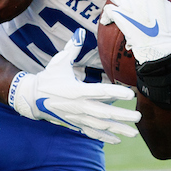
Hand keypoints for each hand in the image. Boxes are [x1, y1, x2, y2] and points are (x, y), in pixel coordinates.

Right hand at [9, 30, 140, 142]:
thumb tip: (80, 31)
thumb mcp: (59, 62)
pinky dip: (105, 137)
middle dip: (122, 116)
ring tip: (134, 133)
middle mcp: (78, 106)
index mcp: (76, 90)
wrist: (32, 99)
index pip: (99, 92)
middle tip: (139, 116)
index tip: (131, 95)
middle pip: (104, 113)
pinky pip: (92, 132)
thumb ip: (72, 48)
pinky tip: (118, 139)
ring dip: (118, 129)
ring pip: (100, 125)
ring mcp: (77, 117)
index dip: (116, 93)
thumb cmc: (48, 78)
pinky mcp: (75, 124)